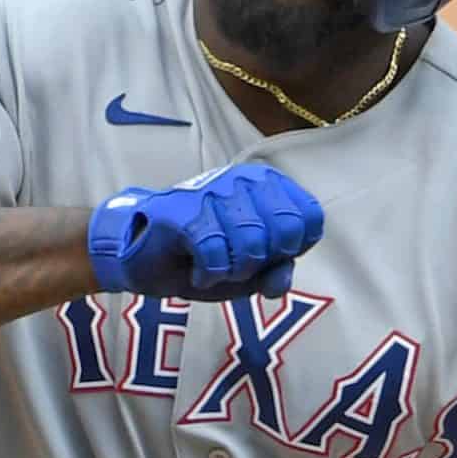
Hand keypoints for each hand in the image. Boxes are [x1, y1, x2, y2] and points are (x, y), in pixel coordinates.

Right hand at [85, 164, 323, 301]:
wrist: (146, 258)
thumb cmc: (205, 258)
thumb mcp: (251, 274)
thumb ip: (277, 272)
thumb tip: (282, 277)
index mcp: (268, 186)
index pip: (310, 217)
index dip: (293, 249)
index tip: (266, 254)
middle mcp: (244, 180)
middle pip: (285, 232)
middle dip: (264, 261)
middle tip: (237, 262)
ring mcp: (212, 191)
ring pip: (252, 245)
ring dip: (233, 271)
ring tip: (215, 266)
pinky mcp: (183, 211)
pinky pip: (216, 254)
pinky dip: (209, 275)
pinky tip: (198, 271)